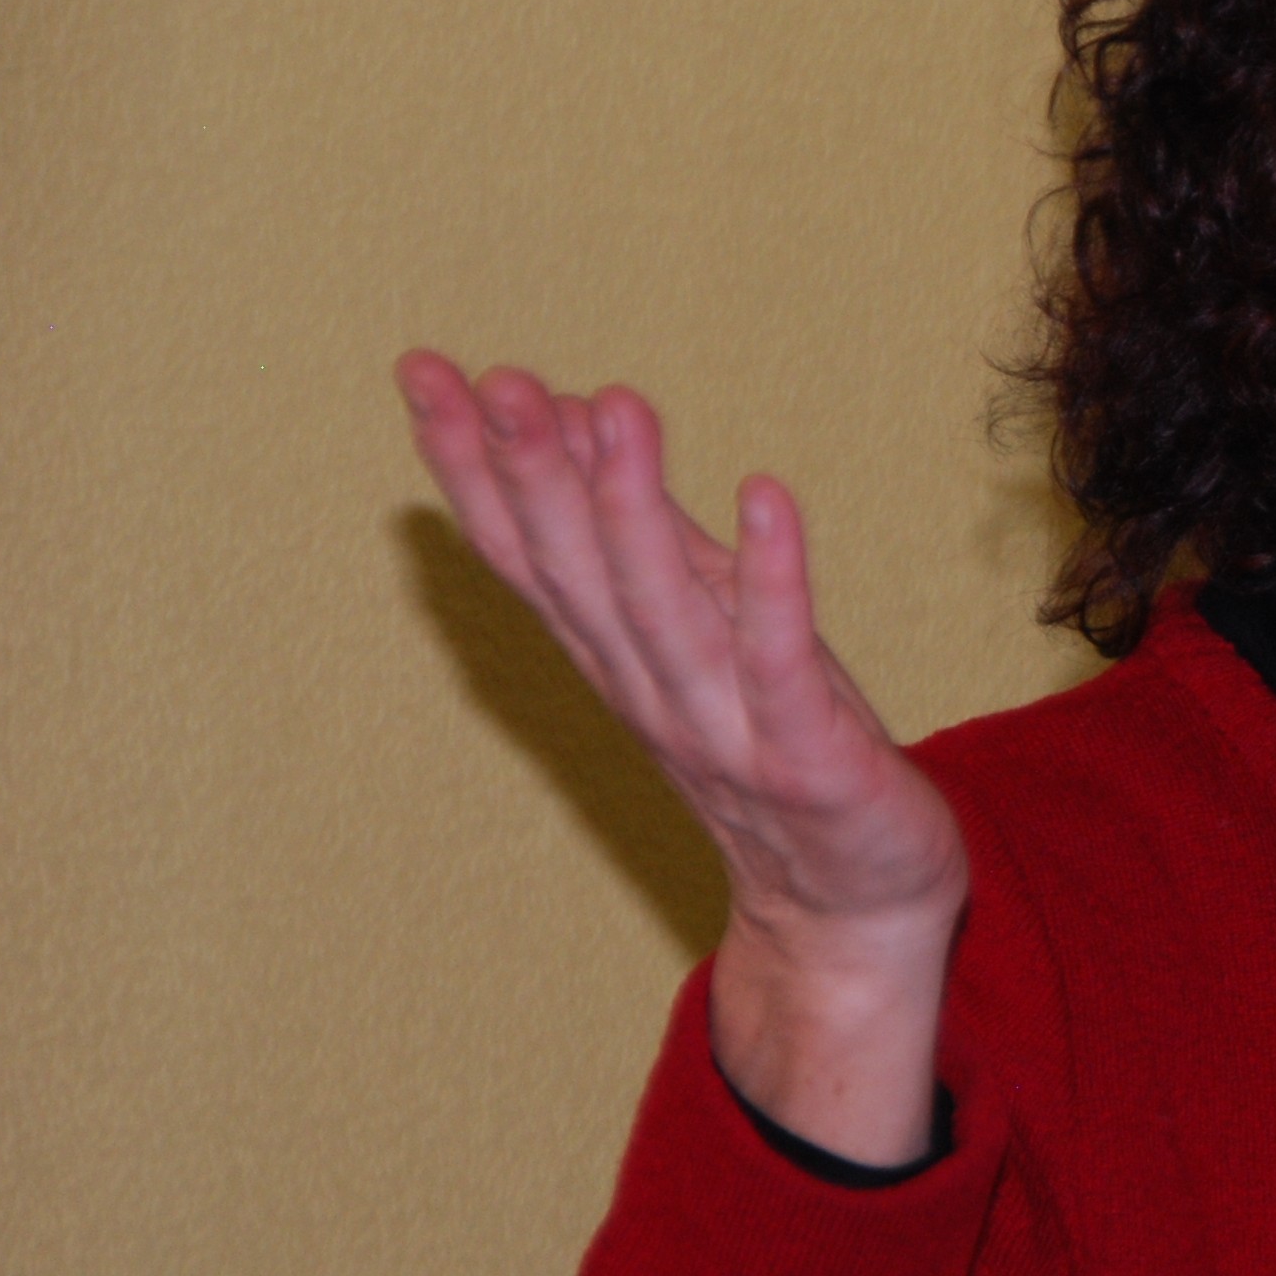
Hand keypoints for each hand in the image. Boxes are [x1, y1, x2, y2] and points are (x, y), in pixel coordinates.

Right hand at [397, 351, 966, 1162]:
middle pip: (576, 576)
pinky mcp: (809, 759)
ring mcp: (725, 731)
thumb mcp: (702, 622)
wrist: (850, 904)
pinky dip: (774, 581)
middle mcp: (650, 693)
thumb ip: (640, 531)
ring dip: (632, 511)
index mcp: (615, 659)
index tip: (425, 371)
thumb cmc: (778, 745)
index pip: (526, 554)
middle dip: (534, 475)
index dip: (472, 468)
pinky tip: (767, 495)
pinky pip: (781, 661)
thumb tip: (573, 410)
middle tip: (497, 378)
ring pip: (661, 611)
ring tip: (615, 407)